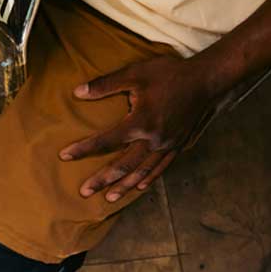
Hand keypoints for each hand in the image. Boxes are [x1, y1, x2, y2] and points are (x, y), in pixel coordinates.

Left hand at [59, 56, 216, 202]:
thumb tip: (78, 92)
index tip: (65, 155)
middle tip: (84, 191)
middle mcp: (153, 140)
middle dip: (102, 179)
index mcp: (140, 122)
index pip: (106, 140)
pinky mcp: (178, 146)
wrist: (205, 81)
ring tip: (109, 198)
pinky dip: (148, 179)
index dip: (84, 149)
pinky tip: (140, 187)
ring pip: (142, 172)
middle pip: (123, 165)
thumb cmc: (169, 74)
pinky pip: (160, 168)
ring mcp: (167, 146)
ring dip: (124, 186)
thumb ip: (106, 84)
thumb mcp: (136, 74)